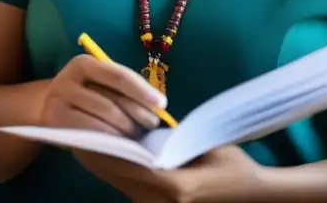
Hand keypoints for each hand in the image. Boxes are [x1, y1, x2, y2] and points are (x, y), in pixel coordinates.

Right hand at [40, 54, 167, 136]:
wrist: (49, 108)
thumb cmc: (86, 95)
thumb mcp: (100, 84)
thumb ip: (123, 89)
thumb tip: (158, 105)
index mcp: (82, 63)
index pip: (118, 76)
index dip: (142, 91)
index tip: (162, 104)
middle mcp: (66, 79)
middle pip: (111, 101)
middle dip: (137, 115)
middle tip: (152, 125)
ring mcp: (58, 102)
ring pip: (101, 120)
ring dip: (125, 131)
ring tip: (139, 136)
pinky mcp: (55, 124)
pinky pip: (89, 134)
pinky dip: (109, 140)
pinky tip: (122, 144)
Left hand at [73, 144, 264, 202]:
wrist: (251, 193)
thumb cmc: (233, 165)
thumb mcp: (205, 145)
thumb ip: (174, 141)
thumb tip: (141, 131)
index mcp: (175, 186)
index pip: (130, 166)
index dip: (105, 151)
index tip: (85, 135)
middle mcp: (163, 202)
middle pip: (120, 178)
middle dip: (97, 158)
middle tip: (75, 137)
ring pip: (122, 185)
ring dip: (104, 167)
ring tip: (85, 144)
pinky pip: (131, 189)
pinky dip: (118, 174)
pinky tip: (106, 158)